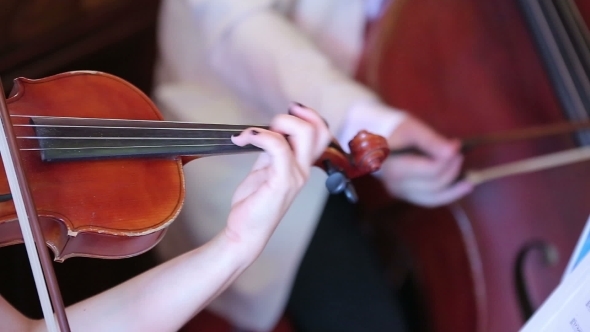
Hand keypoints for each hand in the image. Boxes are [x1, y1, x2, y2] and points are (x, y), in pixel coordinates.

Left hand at [224, 103, 330, 251]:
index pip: (321, 133)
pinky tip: (243, 139)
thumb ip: (272, 151)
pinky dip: (259, 136)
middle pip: (318, 129)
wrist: (245, 231)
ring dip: (277, 124)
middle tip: (271, 123)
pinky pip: (278, 147)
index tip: (288, 111)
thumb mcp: (264, 169)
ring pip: (303, 133)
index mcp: (301, 165)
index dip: (309, 116)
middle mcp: (303, 169)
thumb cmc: (254, 204)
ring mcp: (295, 175)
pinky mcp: (282, 181)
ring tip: (252, 134)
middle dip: (293, 116)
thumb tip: (269, 131)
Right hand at [380, 116, 472, 206]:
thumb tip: (454, 151)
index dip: (449, 160)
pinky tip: (458, 188)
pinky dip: (444, 194)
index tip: (456, 144)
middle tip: (459, 154)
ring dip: (453, 189)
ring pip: (432, 198)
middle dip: (452, 170)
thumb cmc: (389, 127)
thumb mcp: (411, 128)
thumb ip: (432, 141)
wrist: (367, 133)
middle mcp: (395, 185)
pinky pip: (427, 199)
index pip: (432, 171)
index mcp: (395, 168)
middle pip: (434, 185)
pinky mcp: (403, 194)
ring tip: (469, 180)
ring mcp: (398, 192)